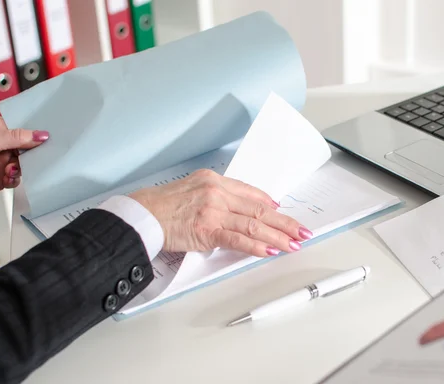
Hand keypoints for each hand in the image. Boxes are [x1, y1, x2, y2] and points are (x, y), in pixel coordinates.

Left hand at [0, 117, 48, 195]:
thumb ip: (18, 136)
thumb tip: (41, 134)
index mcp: (0, 129)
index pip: (25, 129)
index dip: (36, 133)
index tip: (46, 138)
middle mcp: (4, 145)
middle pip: (29, 148)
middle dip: (31, 154)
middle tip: (30, 156)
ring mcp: (4, 161)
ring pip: (26, 165)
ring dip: (22, 168)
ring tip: (10, 168)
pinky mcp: (3, 177)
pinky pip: (18, 178)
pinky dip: (14, 179)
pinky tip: (6, 176)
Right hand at [129, 169, 312, 256]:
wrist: (142, 214)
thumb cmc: (163, 204)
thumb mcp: (192, 188)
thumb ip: (216, 197)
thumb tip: (238, 211)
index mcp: (215, 181)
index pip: (252, 193)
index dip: (272, 205)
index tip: (283, 213)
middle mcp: (218, 193)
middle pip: (259, 208)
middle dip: (284, 222)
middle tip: (301, 230)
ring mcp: (214, 211)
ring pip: (254, 224)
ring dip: (278, 236)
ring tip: (293, 243)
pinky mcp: (207, 230)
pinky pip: (238, 239)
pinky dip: (257, 245)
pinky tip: (271, 250)